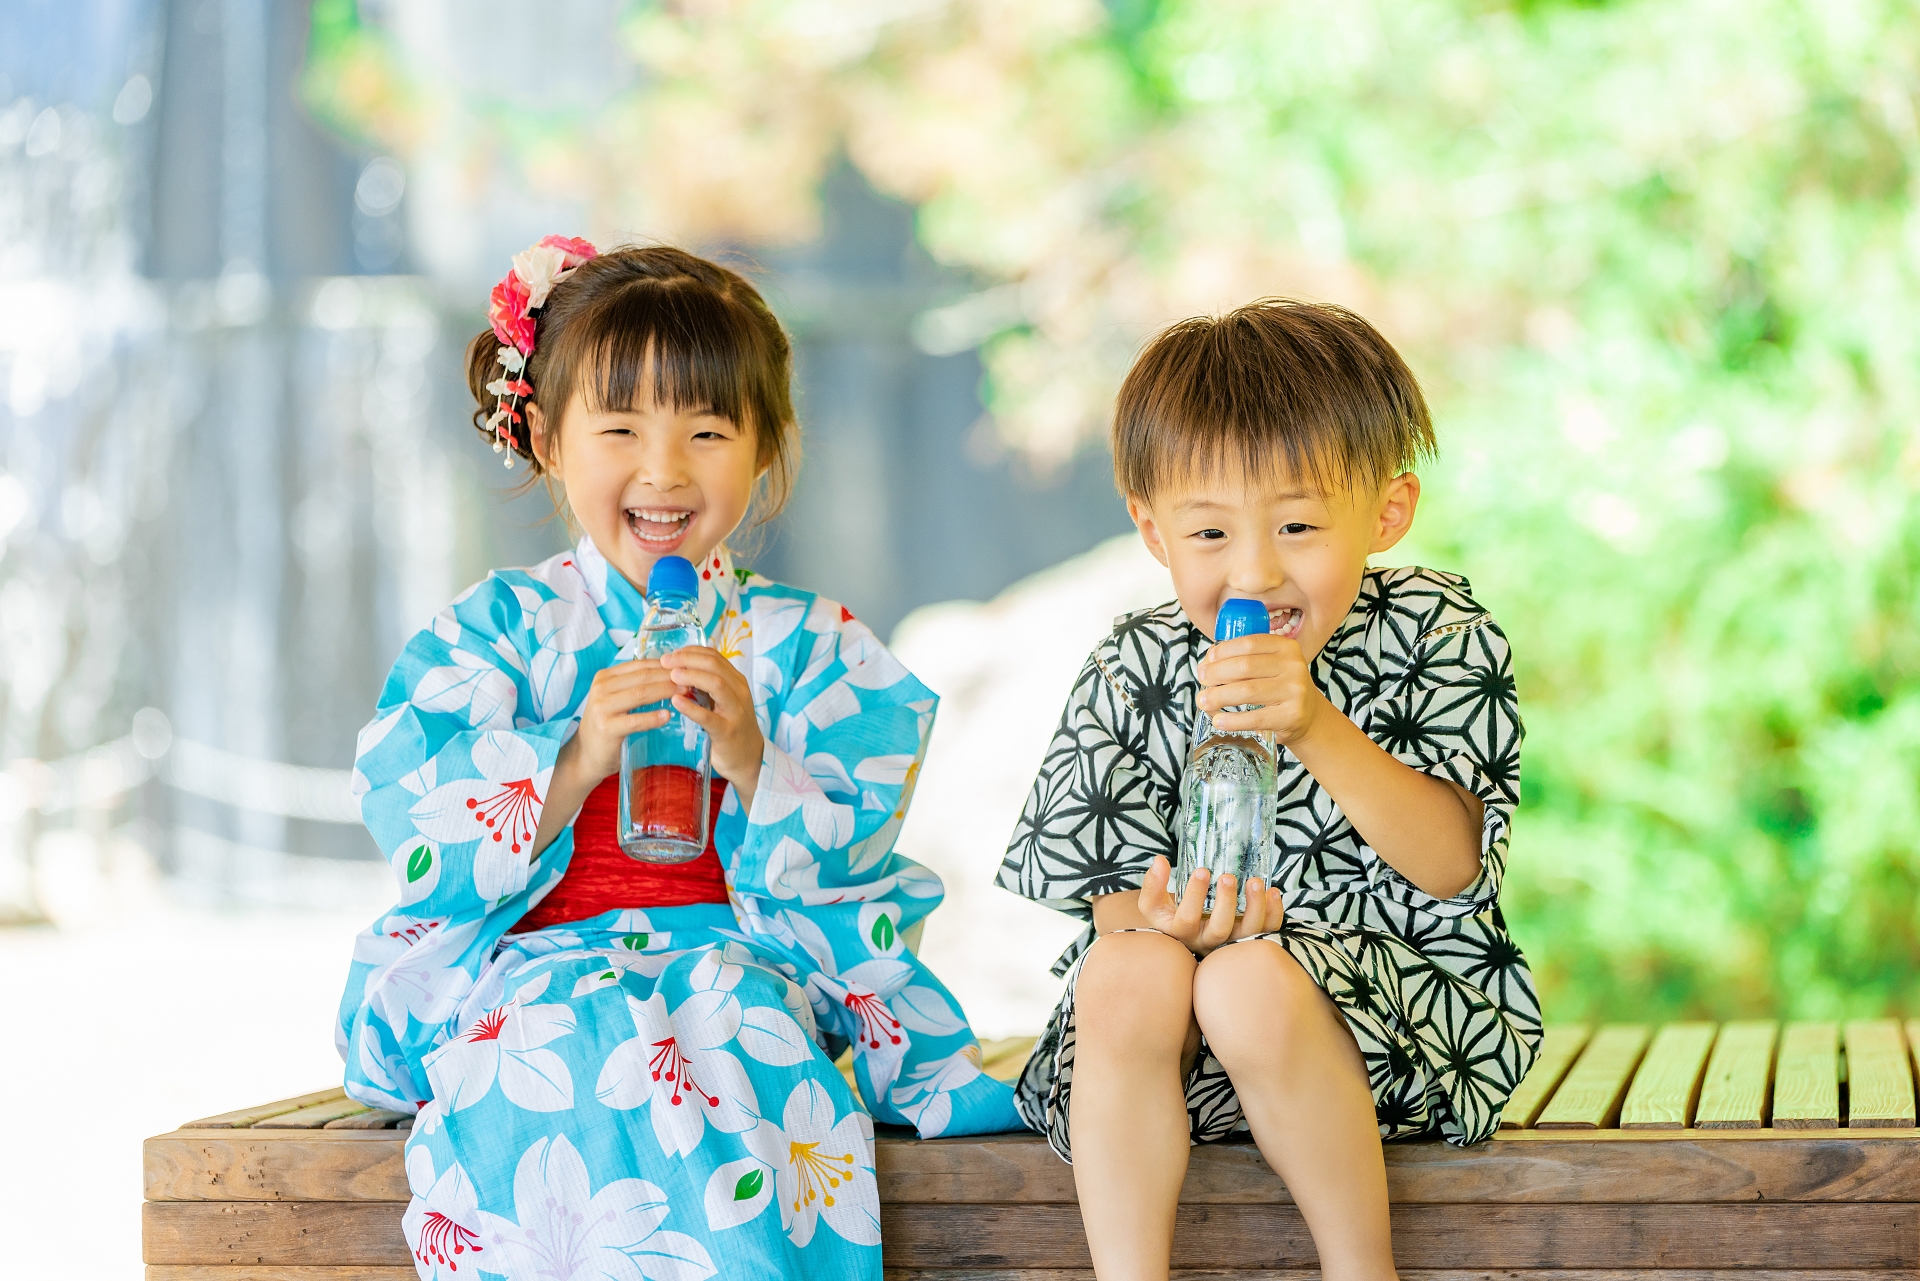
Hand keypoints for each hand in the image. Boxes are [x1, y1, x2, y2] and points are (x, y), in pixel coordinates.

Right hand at [570, 659, 687, 783]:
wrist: (588, 755)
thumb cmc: (609, 725)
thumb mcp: (618, 699)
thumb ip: (636, 686)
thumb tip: (671, 673)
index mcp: (605, 677)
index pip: (640, 665)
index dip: (664, 665)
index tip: (686, 668)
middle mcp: (601, 688)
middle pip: (642, 677)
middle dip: (669, 677)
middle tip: (691, 680)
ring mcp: (601, 707)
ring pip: (640, 694)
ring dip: (665, 692)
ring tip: (685, 693)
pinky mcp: (606, 727)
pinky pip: (635, 720)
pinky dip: (653, 717)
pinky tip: (668, 716)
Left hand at [662, 646, 764, 806]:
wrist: (748, 758)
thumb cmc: (729, 726)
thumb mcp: (722, 700)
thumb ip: (706, 685)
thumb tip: (678, 668)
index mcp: (736, 681)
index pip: (714, 656)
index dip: (691, 651)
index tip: (672, 653)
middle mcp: (739, 692)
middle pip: (714, 665)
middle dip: (688, 659)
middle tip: (666, 661)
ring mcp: (735, 712)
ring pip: (716, 684)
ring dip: (691, 676)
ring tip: (671, 675)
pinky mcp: (727, 732)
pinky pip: (708, 717)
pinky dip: (691, 708)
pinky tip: (676, 702)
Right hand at [1136, 855, 1285, 955]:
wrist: (1186, 932)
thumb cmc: (1170, 915)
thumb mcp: (1153, 903)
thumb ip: (1153, 883)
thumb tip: (1160, 861)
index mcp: (1181, 933)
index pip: (1186, 920)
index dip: (1194, 896)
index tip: (1201, 871)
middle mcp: (1207, 942)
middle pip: (1220, 930)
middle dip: (1227, 903)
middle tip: (1228, 877)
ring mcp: (1230, 943)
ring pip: (1247, 934)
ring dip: (1255, 908)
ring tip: (1255, 881)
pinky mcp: (1249, 939)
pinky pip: (1266, 931)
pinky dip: (1273, 914)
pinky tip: (1272, 892)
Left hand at [1196, 633, 1326, 745]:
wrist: (1309, 715)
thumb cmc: (1279, 687)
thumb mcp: (1270, 666)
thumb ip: (1243, 659)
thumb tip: (1206, 664)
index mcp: (1286, 647)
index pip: (1249, 643)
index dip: (1223, 651)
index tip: (1207, 661)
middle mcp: (1293, 666)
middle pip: (1245, 666)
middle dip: (1216, 673)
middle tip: (1202, 681)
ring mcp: (1295, 691)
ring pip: (1247, 691)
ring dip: (1219, 696)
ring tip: (1203, 701)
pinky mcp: (1292, 715)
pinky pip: (1256, 717)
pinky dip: (1233, 720)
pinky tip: (1218, 721)